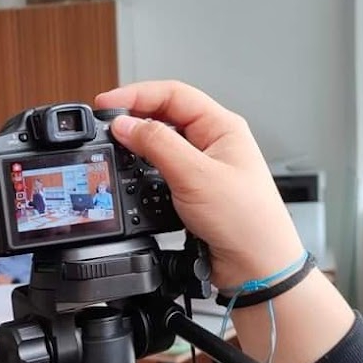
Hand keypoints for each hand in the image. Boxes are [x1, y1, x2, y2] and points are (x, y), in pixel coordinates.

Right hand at [95, 81, 304, 288]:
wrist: (256, 267)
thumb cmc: (246, 220)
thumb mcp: (195, 176)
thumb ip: (157, 145)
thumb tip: (125, 125)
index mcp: (222, 126)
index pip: (173, 94)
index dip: (136, 95)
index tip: (106, 104)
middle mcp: (213, 142)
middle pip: (164, 116)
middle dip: (133, 119)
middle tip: (105, 129)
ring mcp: (203, 167)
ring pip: (161, 144)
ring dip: (138, 146)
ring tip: (116, 151)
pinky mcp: (194, 191)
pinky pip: (162, 171)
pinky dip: (144, 171)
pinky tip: (133, 178)